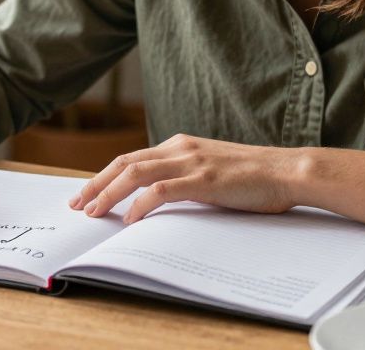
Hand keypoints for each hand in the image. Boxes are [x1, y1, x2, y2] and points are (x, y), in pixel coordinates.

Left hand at [68, 134, 302, 222]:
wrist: (288, 171)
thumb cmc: (253, 177)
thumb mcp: (210, 171)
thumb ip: (185, 178)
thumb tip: (157, 198)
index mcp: (180, 145)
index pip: (131, 159)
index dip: (104, 176)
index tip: (86, 194)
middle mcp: (180, 148)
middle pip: (125, 163)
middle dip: (96, 184)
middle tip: (77, 205)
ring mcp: (191, 162)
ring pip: (136, 173)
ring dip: (110, 193)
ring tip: (94, 212)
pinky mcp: (204, 179)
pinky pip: (161, 190)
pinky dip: (140, 204)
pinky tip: (129, 219)